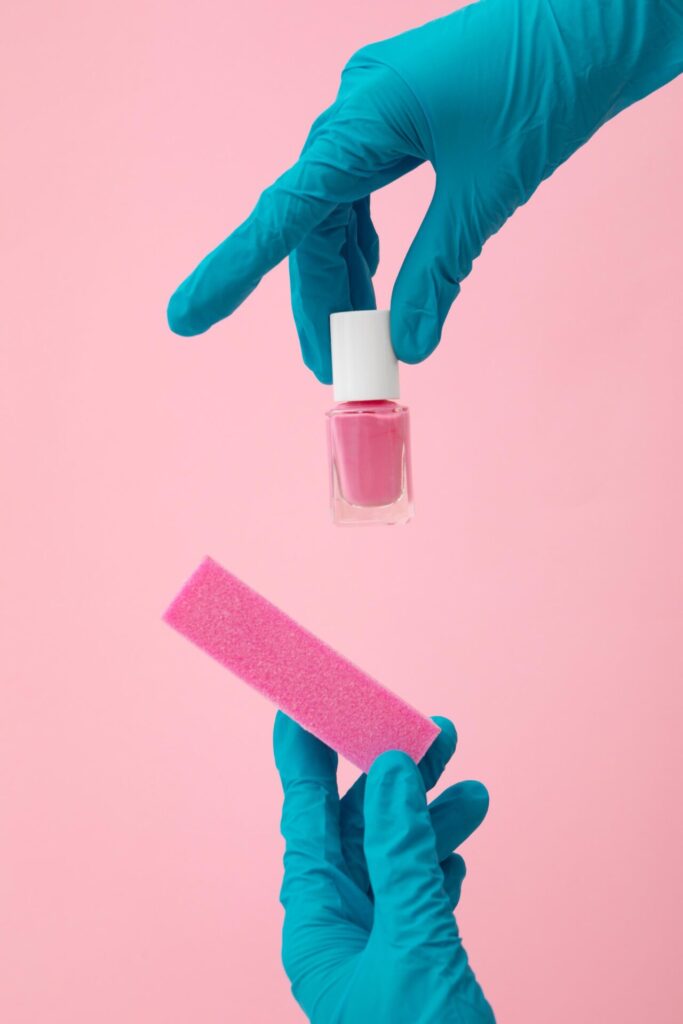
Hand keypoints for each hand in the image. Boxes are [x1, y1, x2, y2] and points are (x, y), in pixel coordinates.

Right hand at [167, 1, 682, 382]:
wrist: (604, 16)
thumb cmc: (552, 83)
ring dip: (343, 281)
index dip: (232, 270)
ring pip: (336, 214)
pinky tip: (372, 284)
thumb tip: (408, 347)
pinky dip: (366, 245)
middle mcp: (357, 111)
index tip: (184, 319)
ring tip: (356, 345)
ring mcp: (376, 112)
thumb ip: (439, 272)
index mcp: (365, 118)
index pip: (284, 211)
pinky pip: (363, 194)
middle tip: (331, 371)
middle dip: (318, 303)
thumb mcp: (490, 192)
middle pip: (311, 226)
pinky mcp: (399, 120)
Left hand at [273, 712, 494, 1023]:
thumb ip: (402, 855)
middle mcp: (341, 926)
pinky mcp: (411, 963)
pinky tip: (457, 857)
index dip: (306, 757)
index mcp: (318, 921)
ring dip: (434, 824)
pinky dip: (438, 869)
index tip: (307, 702)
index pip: (306, 817)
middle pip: (360, 828)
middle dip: (397, 778)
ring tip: (475, 792)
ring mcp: (375, 945)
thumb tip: (394, 772)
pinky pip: (416, 897)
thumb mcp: (411, 939)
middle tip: (435, 731)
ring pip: (398, 861)